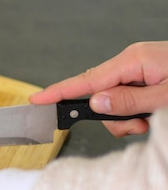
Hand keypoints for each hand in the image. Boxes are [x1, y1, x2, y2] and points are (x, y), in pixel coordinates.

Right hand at [29, 41, 167, 135]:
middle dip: (111, 117)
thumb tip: (94, 103)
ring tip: (151, 122)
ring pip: (113, 102)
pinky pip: (127, 99)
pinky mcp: (146, 78)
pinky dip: (136, 114)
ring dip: (127, 119)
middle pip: (99, 94)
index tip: (37, 100)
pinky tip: (152, 116)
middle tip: (137, 128)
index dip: (60, 92)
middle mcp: (133, 62)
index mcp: (134, 60)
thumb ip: (130, 101)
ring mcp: (139, 70)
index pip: (87, 80)